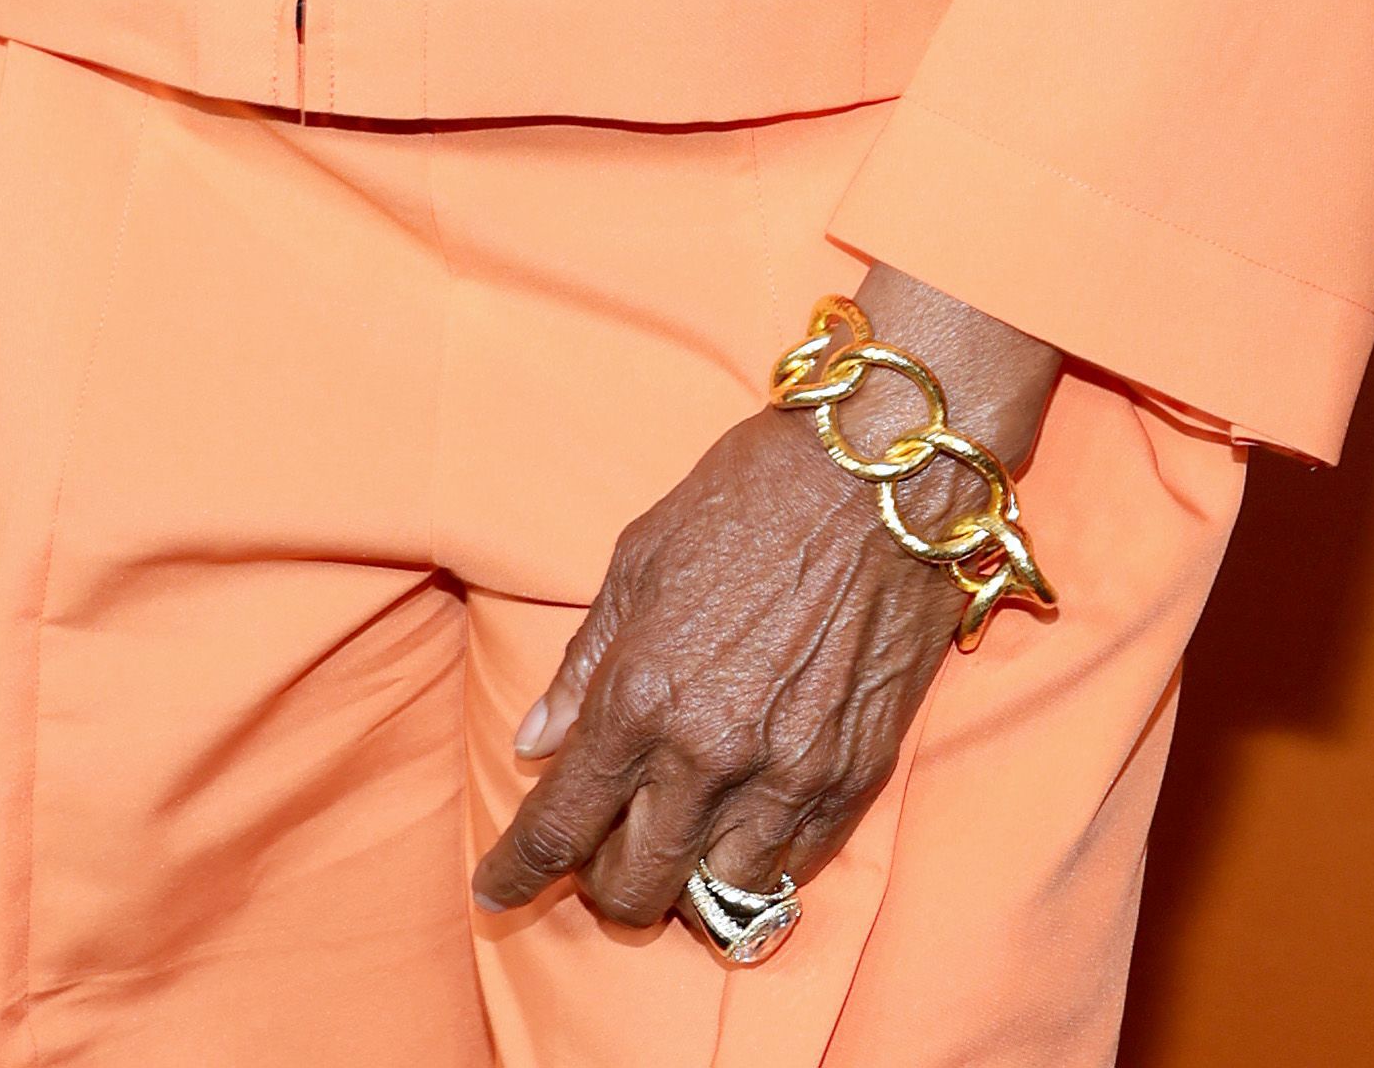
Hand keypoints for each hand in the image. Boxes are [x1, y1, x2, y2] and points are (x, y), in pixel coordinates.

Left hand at [473, 271, 1061, 940]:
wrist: (879, 475)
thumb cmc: (748, 498)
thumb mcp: (639, 559)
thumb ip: (583, 665)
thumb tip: (534, 744)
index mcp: (641, 693)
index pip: (560, 825)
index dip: (516, 871)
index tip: (493, 891)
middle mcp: (708, 753)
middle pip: (634, 888)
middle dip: (601, 887)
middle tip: (596, 853)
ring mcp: (786, 775)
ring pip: (714, 898)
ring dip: (682, 881)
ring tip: (674, 839)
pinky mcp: (853, 779)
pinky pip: (790, 871)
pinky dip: (755, 865)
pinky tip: (739, 828)